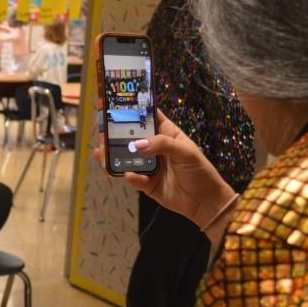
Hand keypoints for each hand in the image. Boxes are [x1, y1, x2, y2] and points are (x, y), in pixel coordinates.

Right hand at [92, 110, 235, 228]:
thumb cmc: (200, 171)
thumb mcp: (186, 152)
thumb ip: (162, 145)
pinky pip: (133, 178)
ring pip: (127, 158)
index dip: (133, 110)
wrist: (205, 202)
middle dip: (116, 134)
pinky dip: (129, 177)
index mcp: (166, 134)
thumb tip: (137, 144)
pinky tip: (128, 175)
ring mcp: (148, 166)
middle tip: (102, 131)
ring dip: (114, 155)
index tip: (115, 104)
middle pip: (131, 137)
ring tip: (101, 152)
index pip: (148, 117)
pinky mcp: (146, 184)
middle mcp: (154, 148)